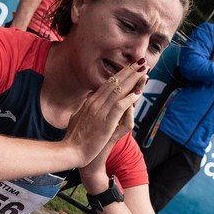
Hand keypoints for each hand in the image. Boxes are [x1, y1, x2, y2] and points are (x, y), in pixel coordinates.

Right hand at [64, 59, 145, 175]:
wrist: (70, 152)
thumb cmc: (74, 140)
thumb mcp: (77, 118)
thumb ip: (84, 108)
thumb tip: (87, 100)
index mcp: (89, 102)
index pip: (107, 84)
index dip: (120, 75)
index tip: (130, 67)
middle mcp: (94, 103)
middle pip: (114, 83)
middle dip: (129, 71)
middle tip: (141, 62)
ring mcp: (99, 111)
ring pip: (119, 91)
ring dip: (133, 80)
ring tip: (144, 71)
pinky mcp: (105, 122)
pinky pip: (120, 106)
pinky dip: (130, 98)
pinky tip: (139, 92)